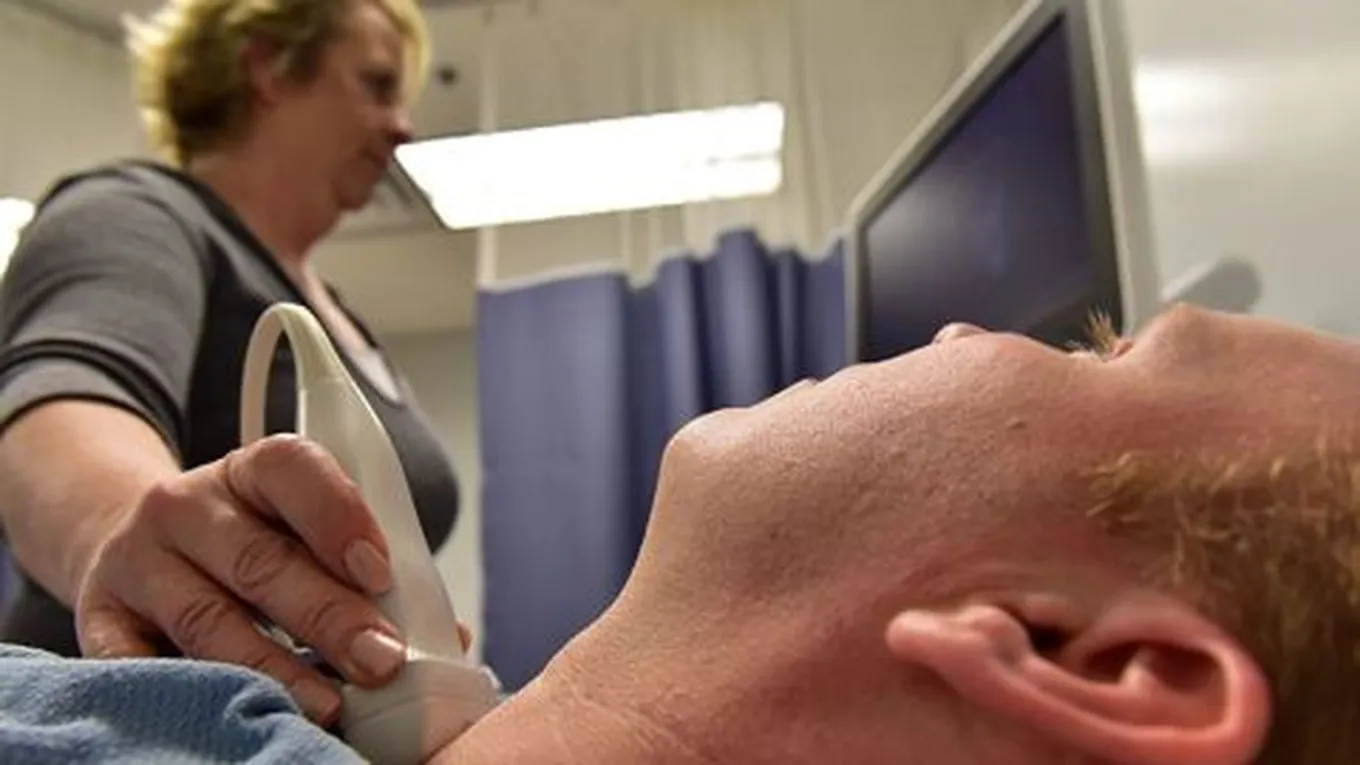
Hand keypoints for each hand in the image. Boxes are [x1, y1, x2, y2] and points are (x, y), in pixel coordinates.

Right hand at [74, 433, 405, 724]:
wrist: (134, 544)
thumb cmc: (250, 542)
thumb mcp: (301, 532)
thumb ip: (365, 572)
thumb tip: (443, 637)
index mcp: (251, 472)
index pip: (292, 468)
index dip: (338, 516)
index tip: (380, 572)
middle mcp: (186, 506)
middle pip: (260, 558)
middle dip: (328, 615)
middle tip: (380, 661)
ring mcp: (138, 561)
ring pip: (208, 619)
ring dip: (274, 668)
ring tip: (330, 705)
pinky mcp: (102, 617)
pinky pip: (138, 661)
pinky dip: (189, 689)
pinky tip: (240, 712)